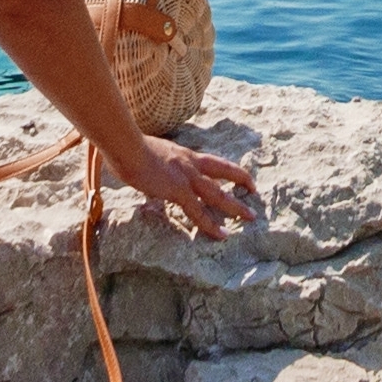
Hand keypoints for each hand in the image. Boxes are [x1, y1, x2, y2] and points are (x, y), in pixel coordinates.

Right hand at [105, 132, 257, 239]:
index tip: (237, 175)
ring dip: (235, 206)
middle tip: (254, 190)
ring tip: (250, 217)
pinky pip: (199, 212)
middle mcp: (191, 163)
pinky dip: (211, 224)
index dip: (227, 168)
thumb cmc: (129, 147)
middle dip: (241, 181)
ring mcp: (187, 177)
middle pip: (224, 171)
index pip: (212, 162)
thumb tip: (148, 172)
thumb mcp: (150, 153)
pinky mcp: (179, 190)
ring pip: (218, 194)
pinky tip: (221, 234)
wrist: (126, 147)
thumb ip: (156, 163)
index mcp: (184, 154)